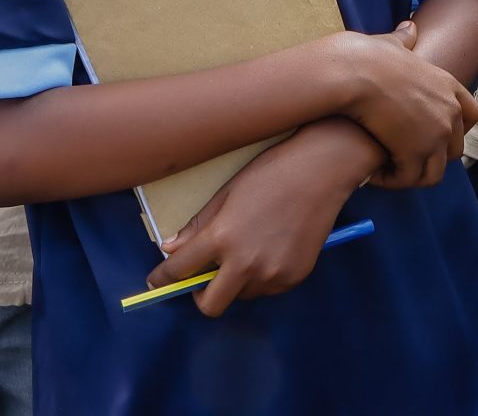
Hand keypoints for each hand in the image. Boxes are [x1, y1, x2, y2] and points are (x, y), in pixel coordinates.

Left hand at [150, 120, 375, 316]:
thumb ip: (197, 227)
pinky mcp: (295, 278)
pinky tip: (271, 248)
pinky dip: (261, 277)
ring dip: (235, 282)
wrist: (321, 170)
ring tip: (248, 249)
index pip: (180, 270)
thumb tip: (170, 249)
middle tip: (204, 275)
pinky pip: (267, 288)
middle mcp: (246, 264)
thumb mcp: (227, 193)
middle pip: (210, 306)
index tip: (156, 282)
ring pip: (241, 295)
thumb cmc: (270, 173)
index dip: (163, 278)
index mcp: (222, 237)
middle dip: (200, 294)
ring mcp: (273, 275)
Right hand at [331, 24, 477, 188]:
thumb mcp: (394, 45)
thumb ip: (405, 39)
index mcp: (447, 85)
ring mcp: (437, 134)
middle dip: (431, 157)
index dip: (456, 129)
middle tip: (403, 156)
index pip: (473, 114)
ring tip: (387, 170)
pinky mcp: (417, 152)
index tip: (434, 136)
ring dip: (410, 174)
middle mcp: (449, 112)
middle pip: (455, 150)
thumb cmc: (367, 57)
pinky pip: (409, 179)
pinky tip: (373, 173)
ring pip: (433, 172)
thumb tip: (409, 25)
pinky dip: (392, 180)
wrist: (355, 73)